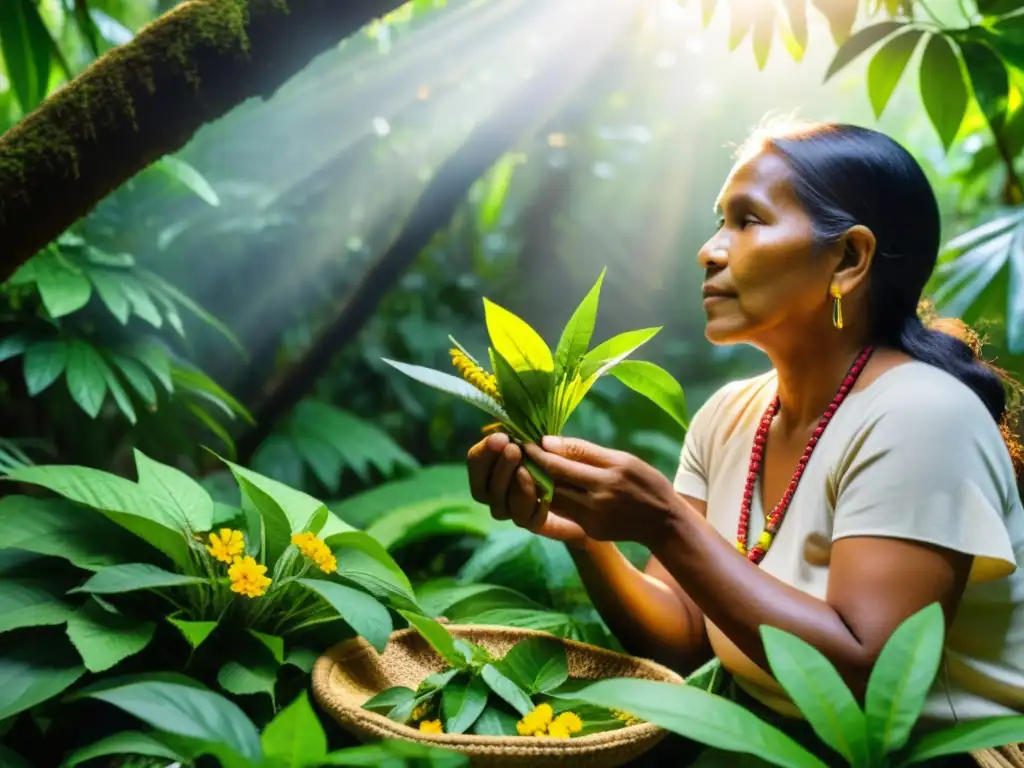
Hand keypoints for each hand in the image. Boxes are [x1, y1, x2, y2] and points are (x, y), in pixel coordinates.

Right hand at [466, 433, 589, 544]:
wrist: (593, 496)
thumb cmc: (573, 464)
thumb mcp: (563, 447)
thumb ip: (546, 442)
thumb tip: (535, 439)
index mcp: (497, 466)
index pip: (476, 461)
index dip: (484, 452)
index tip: (500, 437)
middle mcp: (500, 492)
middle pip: (482, 488)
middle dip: (497, 467)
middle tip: (514, 449)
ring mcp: (514, 510)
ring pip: (499, 506)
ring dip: (510, 485)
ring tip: (525, 468)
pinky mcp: (533, 523)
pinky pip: (524, 518)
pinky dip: (529, 502)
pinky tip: (542, 490)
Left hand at [523, 436, 681, 547]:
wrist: (664, 522)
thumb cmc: (645, 482)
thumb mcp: (623, 459)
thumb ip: (586, 451)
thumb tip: (548, 441)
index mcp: (611, 472)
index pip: (565, 458)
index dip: (540, 450)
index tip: (525, 440)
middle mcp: (601, 495)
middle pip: (554, 478)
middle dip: (532, 464)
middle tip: (515, 452)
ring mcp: (593, 516)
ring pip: (552, 497)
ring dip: (535, 482)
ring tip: (522, 468)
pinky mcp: (589, 530)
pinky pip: (562, 511)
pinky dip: (549, 498)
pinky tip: (540, 487)